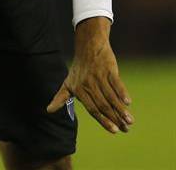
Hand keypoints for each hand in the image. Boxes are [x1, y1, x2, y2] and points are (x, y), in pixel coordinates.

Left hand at [47, 17, 132, 133]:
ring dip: (121, 109)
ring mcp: (99, 76)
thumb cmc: (78, 69)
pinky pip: (116, 83)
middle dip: (115, 118)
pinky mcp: (109, 69)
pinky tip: (128, 102)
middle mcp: (88, 84)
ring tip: (130, 121)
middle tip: (126, 130)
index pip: (92, 109)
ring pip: (111, 96)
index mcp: (78, 90)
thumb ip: (60, 98)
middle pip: (103, 105)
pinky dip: (122, 92)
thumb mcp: (67, 83)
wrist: (88, 47)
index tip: (114, 131)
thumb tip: (48, 110)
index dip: (103, 120)